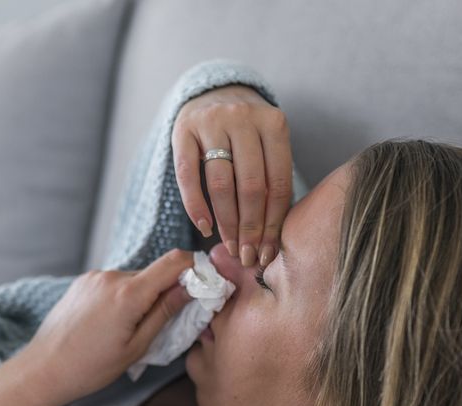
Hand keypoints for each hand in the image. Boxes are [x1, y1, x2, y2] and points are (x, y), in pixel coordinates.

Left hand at [19, 249, 195, 404]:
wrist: (42, 369)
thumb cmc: (90, 367)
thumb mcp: (136, 347)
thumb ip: (165, 313)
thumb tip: (192, 287)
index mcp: (128, 293)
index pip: (174, 261)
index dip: (195, 267)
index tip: (205, 283)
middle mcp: (111, 277)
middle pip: (154, 273)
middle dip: (167, 291)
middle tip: (169, 322)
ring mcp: (94, 277)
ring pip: (134, 280)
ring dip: (142, 297)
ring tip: (131, 329)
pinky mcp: (83, 282)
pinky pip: (114, 284)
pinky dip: (123, 298)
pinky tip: (111, 324)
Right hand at [173, 83, 293, 267]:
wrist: (213, 93)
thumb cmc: (247, 133)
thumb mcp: (268, 144)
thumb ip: (272, 178)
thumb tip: (273, 238)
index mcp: (274, 123)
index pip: (278, 183)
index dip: (274, 223)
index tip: (268, 252)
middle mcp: (244, 119)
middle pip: (251, 186)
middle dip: (250, 228)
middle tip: (248, 255)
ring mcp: (211, 122)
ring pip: (221, 184)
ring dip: (226, 222)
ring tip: (229, 246)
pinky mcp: (183, 131)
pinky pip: (187, 176)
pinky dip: (195, 206)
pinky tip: (205, 226)